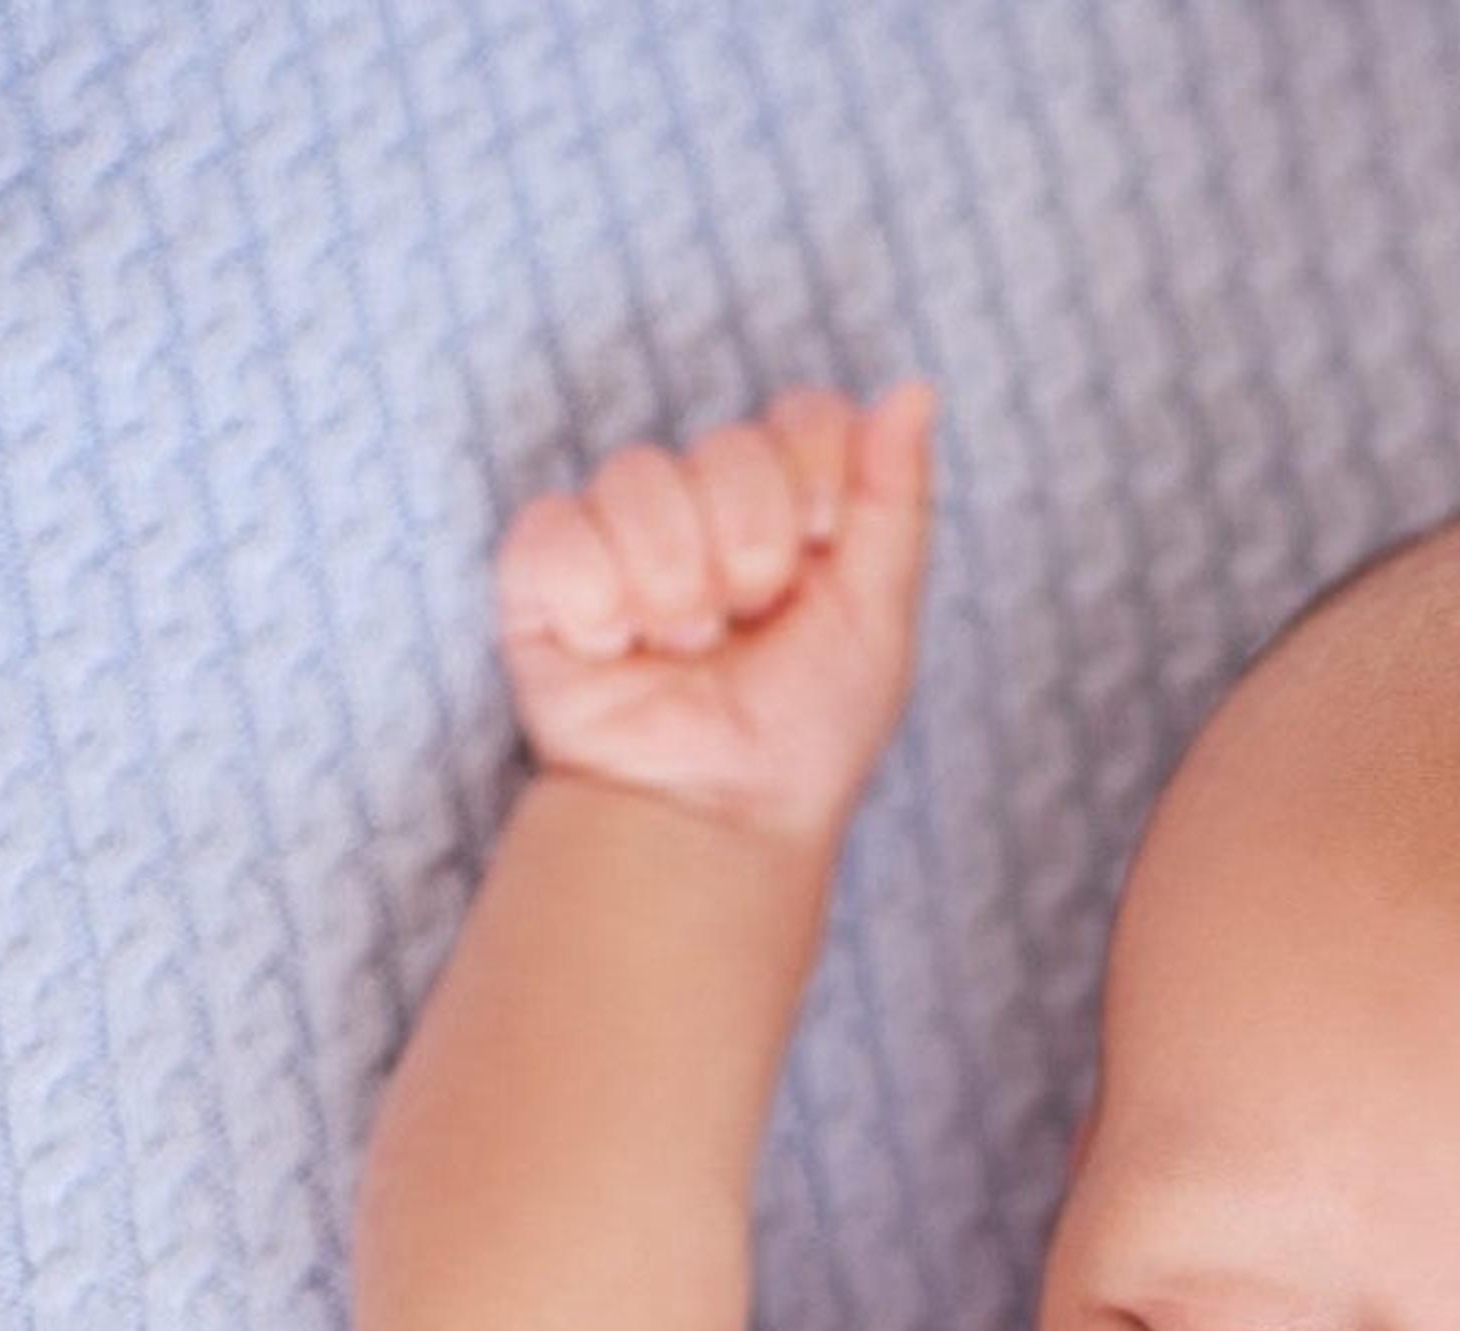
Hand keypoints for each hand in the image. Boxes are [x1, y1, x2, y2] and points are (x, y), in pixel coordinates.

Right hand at [493, 378, 939, 852]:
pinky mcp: (543, 571)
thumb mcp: (879, 617)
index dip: (817, 481)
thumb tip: (916, 389)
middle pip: (729, 446)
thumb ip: (895, 498)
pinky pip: (558, 527)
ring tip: (680, 650)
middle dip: (752, 552)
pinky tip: (613, 650)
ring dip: (675, 586)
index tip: (820, 557)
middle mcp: (703, 502)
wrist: (717, 813)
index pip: (806, 416)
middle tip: (746, 626)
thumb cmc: (804, 731)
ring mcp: (619, 531)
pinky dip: (597, 602)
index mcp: (790, 502)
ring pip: (640, 475)